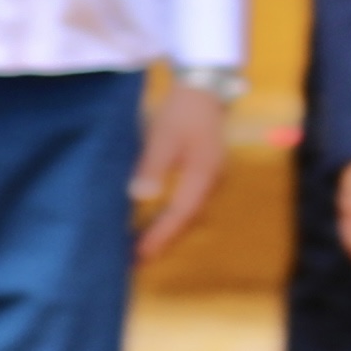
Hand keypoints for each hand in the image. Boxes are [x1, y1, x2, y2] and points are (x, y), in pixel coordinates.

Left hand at [131, 75, 230, 261]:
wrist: (205, 90)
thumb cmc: (182, 111)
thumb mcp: (162, 136)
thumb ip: (152, 167)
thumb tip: (140, 196)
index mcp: (203, 174)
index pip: (180, 213)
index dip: (160, 235)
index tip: (140, 253)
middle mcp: (212, 182)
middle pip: (188, 220)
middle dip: (164, 241)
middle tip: (138, 261)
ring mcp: (212, 179)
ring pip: (190, 214)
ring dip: (169, 231)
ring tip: (145, 248)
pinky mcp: (206, 174)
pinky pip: (190, 204)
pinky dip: (173, 217)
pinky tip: (158, 221)